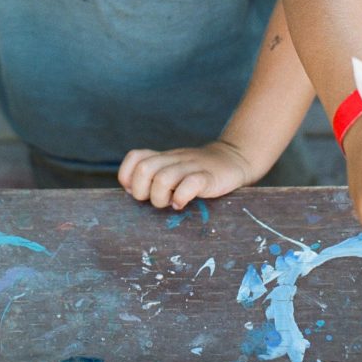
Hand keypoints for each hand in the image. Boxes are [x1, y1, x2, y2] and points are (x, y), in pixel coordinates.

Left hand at [117, 140, 255, 209]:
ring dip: (161, 197)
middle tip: (155, 200)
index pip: (135, 157)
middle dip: (142, 191)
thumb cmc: (199, 172)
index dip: (128, 176)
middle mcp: (173, 159)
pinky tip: (182, 204)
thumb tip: (132, 193)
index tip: (137, 192)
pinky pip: (190, 184)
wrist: (233, 159)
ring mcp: (190, 167)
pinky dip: (181, 197)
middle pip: (144, 169)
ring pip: (163, 178)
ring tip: (170, 204)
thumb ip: (155, 177)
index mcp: (163, 158)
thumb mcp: (174, 169)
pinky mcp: (208, 177)